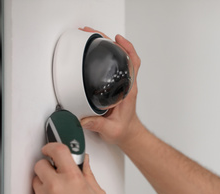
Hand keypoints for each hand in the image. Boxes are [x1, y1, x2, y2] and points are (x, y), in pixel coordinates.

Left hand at [30, 143, 106, 193]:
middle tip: (55, 173)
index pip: (57, 150)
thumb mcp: (97, 193)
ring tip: (56, 193)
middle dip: (47, 166)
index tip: (50, 148)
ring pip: (36, 180)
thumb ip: (88, 173)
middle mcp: (55, 185)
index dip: (52, 146)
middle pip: (40, 164)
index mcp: (72, 178)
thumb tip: (84, 162)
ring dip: (44, 182)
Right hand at [79, 27, 142, 146]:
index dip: (127, 49)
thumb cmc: (123, 129)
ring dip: (108, 46)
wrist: (128, 133)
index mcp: (128, 91)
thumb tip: (85, 119)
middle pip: (125, 56)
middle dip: (111, 42)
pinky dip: (106, 56)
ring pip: (120, 59)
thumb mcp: (111, 129)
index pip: (134, 64)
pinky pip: (114, 66)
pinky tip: (95, 53)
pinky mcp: (117, 86)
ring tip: (93, 38)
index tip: (117, 39)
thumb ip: (98, 125)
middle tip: (95, 34)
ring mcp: (123, 84)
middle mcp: (127, 85)